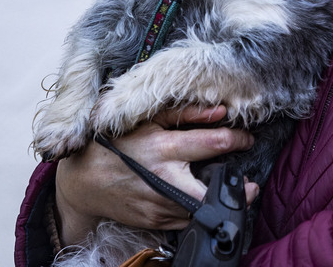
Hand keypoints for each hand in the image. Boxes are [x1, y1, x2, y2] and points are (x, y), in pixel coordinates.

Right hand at [54, 106, 259, 245]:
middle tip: (250, 185)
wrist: (82, 181)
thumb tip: (220, 110)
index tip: (247, 139)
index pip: (214, 143)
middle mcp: (164, 179)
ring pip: (202, 210)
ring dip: (218, 201)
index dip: (238, 140)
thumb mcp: (148, 119)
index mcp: (164, 147)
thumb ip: (185, 113)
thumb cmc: (116, 144)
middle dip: (239, 192)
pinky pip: (186, 222)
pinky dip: (197, 212)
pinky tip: (198, 200)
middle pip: (212, 192)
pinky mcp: (154, 222)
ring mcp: (159, 205)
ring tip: (225, 188)